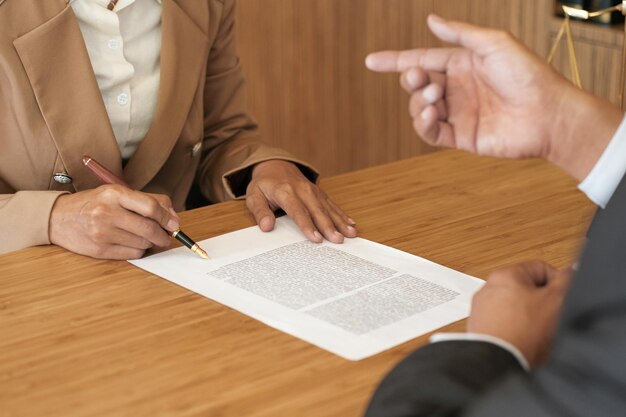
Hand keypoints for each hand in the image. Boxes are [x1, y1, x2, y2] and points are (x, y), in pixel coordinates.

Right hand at [49, 184, 179, 259]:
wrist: (58, 218)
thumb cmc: (94, 203)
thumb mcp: (117, 193)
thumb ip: (147, 200)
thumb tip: (173, 217)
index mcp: (114, 194)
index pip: (150, 207)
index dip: (168, 217)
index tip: (174, 224)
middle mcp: (107, 213)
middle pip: (149, 229)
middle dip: (164, 235)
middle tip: (167, 235)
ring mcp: (102, 233)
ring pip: (143, 243)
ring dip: (151, 242)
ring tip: (145, 236)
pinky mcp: (100, 250)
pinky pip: (133, 254)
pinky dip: (139, 250)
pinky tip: (133, 243)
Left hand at [245, 160, 356, 242]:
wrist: (275, 165)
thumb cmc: (264, 184)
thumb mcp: (254, 196)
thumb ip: (260, 211)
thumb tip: (266, 226)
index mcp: (285, 192)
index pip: (298, 211)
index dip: (307, 226)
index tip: (316, 239)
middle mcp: (302, 190)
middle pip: (317, 210)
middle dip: (329, 226)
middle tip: (338, 240)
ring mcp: (313, 191)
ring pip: (328, 208)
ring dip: (340, 221)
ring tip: (351, 233)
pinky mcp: (319, 193)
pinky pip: (332, 204)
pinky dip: (342, 214)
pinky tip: (351, 224)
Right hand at [366, 14, 621, 180]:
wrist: (547, 113)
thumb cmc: (527, 74)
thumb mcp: (493, 43)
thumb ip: (459, 34)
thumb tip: (430, 20)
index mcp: (461, 64)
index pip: (421, 60)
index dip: (395, 61)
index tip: (371, 61)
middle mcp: (456, 88)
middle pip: (417, 84)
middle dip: (411, 79)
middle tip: (420, 78)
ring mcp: (457, 113)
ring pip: (419, 108)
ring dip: (419, 101)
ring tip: (436, 95)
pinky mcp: (460, 137)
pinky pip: (430, 132)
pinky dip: (423, 124)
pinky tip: (430, 114)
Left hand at [468, 261, 571, 366]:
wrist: (497, 363)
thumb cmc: (523, 332)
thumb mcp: (556, 301)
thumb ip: (566, 280)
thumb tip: (569, 270)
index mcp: (505, 274)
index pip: (540, 268)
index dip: (557, 283)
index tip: (562, 298)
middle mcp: (487, 288)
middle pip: (526, 288)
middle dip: (541, 302)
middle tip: (550, 317)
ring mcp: (481, 308)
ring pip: (515, 307)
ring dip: (528, 317)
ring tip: (535, 332)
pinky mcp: (479, 327)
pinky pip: (503, 323)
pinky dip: (514, 330)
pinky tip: (521, 341)